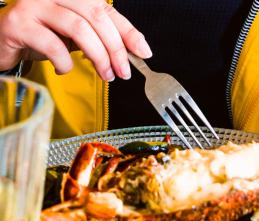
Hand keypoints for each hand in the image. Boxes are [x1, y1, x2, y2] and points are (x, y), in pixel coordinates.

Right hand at [0, 0, 151, 79]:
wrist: (4, 40)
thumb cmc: (44, 37)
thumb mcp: (77, 36)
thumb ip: (101, 38)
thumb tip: (132, 53)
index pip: (108, 11)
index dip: (129, 32)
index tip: (144, 53)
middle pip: (97, 17)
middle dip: (115, 49)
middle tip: (123, 72)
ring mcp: (36, 5)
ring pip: (79, 28)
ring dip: (98, 57)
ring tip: (105, 75)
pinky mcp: (19, 23)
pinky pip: (52, 44)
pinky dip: (64, 63)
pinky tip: (64, 70)